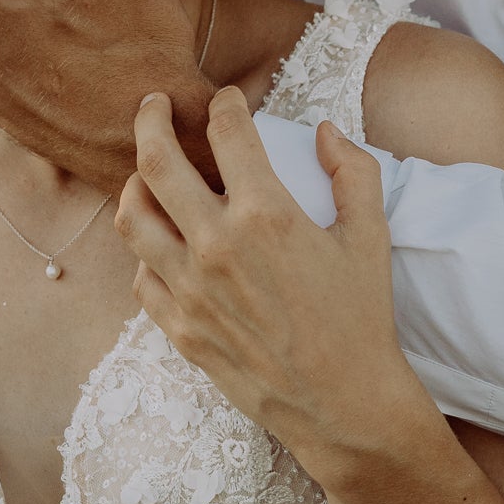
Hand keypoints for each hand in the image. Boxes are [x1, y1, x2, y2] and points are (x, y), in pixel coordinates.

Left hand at [114, 87, 432, 481]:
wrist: (344, 404)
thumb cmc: (360, 318)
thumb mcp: (371, 236)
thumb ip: (353, 171)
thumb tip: (323, 131)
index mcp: (266, 215)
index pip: (227, 133)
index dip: (225, 104)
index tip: (227, 100)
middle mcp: (216, 246)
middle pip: (156, 161)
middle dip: (150, 120)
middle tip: (154, 105)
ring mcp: (190, 289)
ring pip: (132, 217)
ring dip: (135, 184)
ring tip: (145, 173)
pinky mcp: (179, 327)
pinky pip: (142, 275)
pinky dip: (147, 250)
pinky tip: (164, 241)